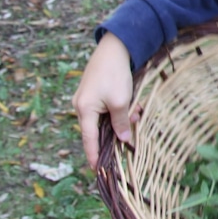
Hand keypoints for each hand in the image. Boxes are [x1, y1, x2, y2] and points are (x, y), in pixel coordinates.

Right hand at [72, 33, 135, 167]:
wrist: (115, 47)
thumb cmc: (115, 74)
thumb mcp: (121, 102)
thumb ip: (121, 123)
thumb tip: (123, 140)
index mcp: (84, 110)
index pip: (88, 140)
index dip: (93, 156)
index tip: (97, 171)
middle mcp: (81, 106)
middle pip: (98, 129)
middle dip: (117, 130)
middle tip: (133, 123)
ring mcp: (86, 99)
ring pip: (105, 118)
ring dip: (122, 117)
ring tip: (137, 110)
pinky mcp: (94, 92)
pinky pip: (106, 108)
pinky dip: (120, 109)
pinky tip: (133, 104)